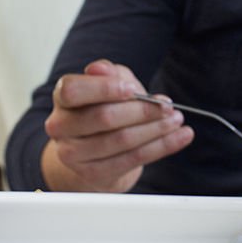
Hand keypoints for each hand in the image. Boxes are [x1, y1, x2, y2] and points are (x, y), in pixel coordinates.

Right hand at [41, 59, 192, 191]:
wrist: (94, 150)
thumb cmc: (103, 108)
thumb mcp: (108, 84)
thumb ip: (109, 74)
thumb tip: (101, 68)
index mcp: (62, 97)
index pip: (73, 91)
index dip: (104, 89)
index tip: (133, 88)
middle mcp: (61, 126)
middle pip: (103, 117)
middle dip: (142, 110)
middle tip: (166, 106)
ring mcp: (73, 154)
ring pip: (121, 140)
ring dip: (156, 129)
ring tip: (176, 120)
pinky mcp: (93, 173)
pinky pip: (132, 160)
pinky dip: (161, 147)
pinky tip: (180, 137)